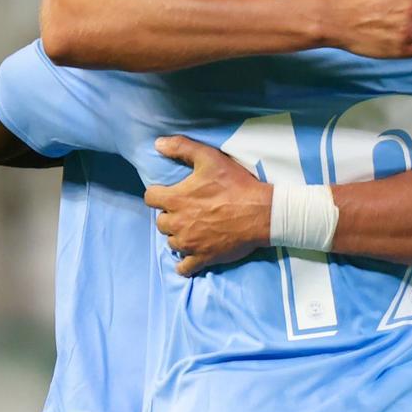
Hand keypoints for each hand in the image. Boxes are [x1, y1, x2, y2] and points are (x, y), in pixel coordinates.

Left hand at [146, 135, 272, 276]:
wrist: (261, 213)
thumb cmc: (235, 185)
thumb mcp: (209, 158)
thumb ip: (182, 148)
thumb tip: (157, 144)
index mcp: (176, 200)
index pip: (150, 198)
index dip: (158, 193)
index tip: (169, 192)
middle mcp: (178, 224)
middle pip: (161, 222)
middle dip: (170, 215)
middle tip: (185, 210)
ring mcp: (190, 244)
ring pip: (171, 243)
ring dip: (178, 236)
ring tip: (192, 229)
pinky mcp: (203, 258)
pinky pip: (184, 267)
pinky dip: (184, 263)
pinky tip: (190, 255)